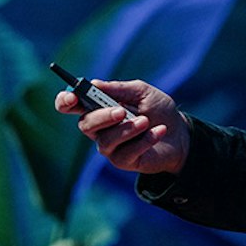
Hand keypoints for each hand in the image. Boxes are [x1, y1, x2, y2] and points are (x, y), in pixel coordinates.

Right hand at [57, 78, 186, 174]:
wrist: (180, 133)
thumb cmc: (158, 110)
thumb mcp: (142, 92)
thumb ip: (119, 89)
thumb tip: (94, 84)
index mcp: (98, 107)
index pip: (70, 105)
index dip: (65, 101)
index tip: (73, 97)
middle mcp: (99, 128)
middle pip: (86, 125)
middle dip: (102, 117)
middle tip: (121, 111)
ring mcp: (109, 146)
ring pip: (105, 141)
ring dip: (127, 130)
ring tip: (146, 121)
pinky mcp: (123, 161)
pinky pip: (125, 153)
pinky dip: (144, 140)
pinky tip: (158, 131)